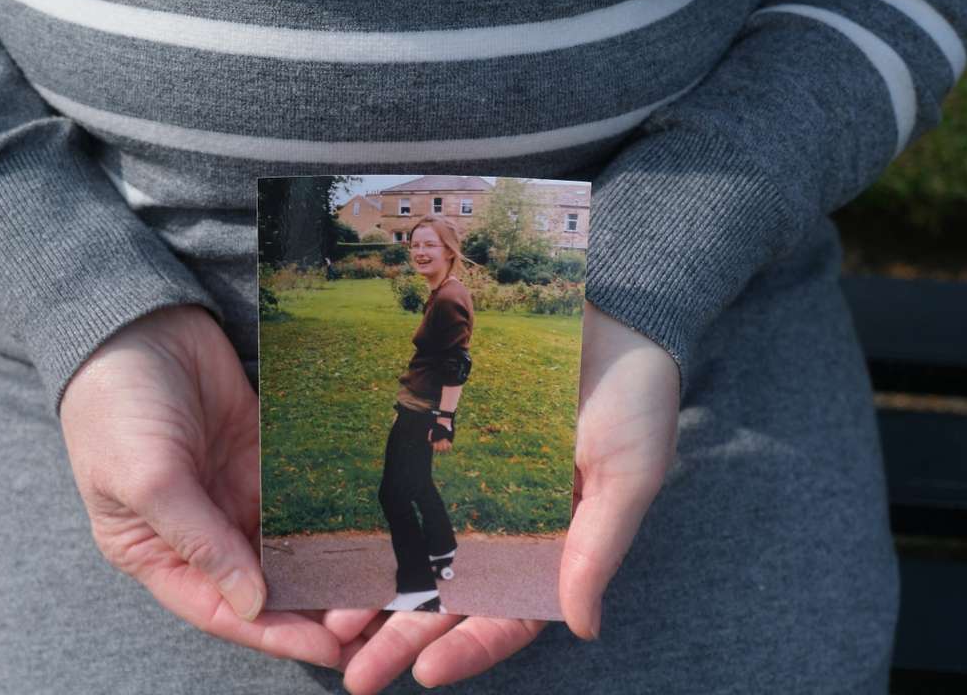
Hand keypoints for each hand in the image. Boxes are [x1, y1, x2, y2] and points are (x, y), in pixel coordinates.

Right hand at [59, 305, 338, 665]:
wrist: (137, 323)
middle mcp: (199, 532)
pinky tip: (370, 532)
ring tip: (381, 589)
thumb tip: (252, 603)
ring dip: (327, 569)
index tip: (332, 648)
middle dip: (312, 609)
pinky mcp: (260, 460)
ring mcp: (232, 495)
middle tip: (372, 627)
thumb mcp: (147, 480)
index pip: (221, 609)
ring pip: (288, 549)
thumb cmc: (117, 407)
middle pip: (263, 588)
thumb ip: (199, 541)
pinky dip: (330, 518)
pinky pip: (301, 499)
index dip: (275, 634)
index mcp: (156, 552)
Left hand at [328, 302, 678, 691]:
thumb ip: (599, 547)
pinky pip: (404, 492)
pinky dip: (375, 526)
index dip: (469, 649)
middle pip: (450, 600)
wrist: (611, 307)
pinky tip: (335, 550)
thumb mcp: (628, 474)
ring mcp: (473, 486)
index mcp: (557, 547)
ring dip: (377, 597)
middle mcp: (509, 527)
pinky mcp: (444, 442)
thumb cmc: (635, 395)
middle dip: (402, 641)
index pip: (510, 615)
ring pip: (418, 556)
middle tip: (354, 676)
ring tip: (330, 629)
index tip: (424, 674)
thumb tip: (582, 627)